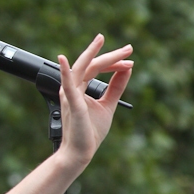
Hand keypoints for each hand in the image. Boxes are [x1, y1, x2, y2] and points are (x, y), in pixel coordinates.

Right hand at [57, 34, 132, 166]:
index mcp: (79, 89)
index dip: (113, 63)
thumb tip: (127, 69)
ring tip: (102, 41)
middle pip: (91, 65)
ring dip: (93, 54)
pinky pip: (67, 84)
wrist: (79, 152)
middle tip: (128, 48)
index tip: (130, 62)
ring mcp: (70, 95)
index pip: (96, 69)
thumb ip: (116, 87)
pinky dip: (64, 71)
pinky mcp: (72, 103)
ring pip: (81, 68)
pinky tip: (63, 60)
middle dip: (110, 55)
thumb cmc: (89, 132)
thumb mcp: (108, 105)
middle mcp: (72, 89)